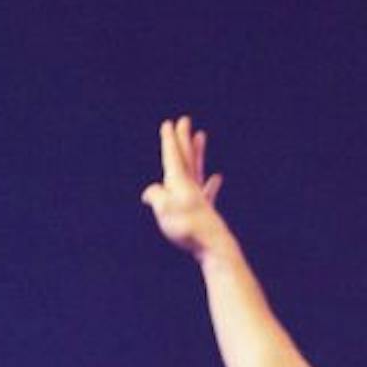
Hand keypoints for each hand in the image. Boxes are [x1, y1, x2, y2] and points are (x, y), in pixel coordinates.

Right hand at [142, 116, 228, 255]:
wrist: (213, 246)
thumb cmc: (186, 228)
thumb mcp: (163, 209)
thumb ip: (155, 196)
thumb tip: (149, 194)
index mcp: (179, 182)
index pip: (172, 156)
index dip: (170, 141)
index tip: (168, 124)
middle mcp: (190, 186)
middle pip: (187, 157)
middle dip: (184, 139)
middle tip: (185, 120)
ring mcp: (200, 197)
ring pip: (198, 169)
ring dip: (198, 152)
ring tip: (201, 136)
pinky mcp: (206, 211)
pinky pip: (208, 193)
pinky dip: (211, 184)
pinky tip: (217, 177)